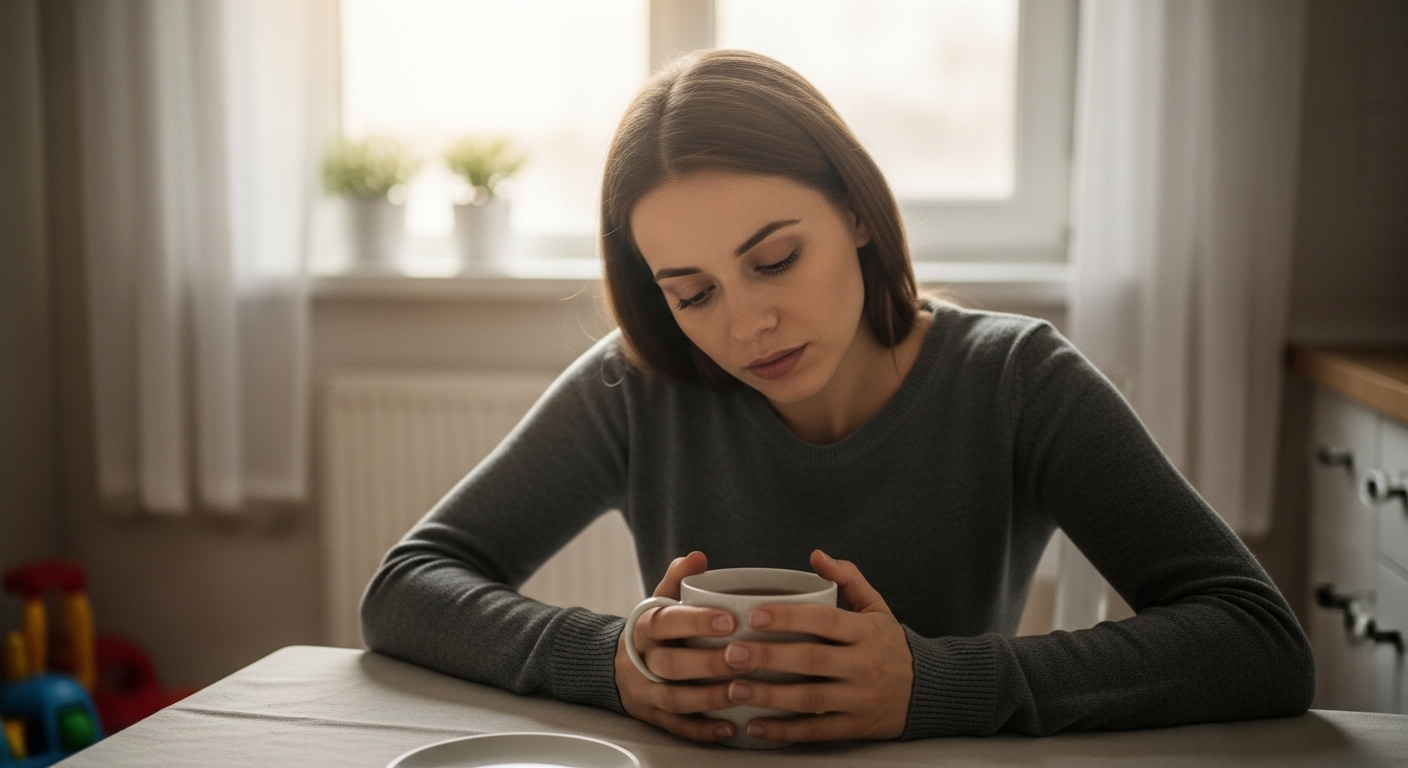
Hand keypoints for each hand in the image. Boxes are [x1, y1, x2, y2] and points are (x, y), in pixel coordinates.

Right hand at [614, 551, 740, 741]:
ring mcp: (645, 692)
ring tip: (741, 691)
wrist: (615, 665)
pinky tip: (729, 728)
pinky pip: (676, 727)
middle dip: (708, 663)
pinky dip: (703, 730)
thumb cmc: (653, 631)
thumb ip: (676, 580)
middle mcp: (641, 661)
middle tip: (744, 658)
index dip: (696, 621)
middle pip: (670, 665)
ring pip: (675, 699)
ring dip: (709, 698)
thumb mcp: (658, 601)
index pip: (666, 622)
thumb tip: (697, 557)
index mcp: (644, 628)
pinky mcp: (652, 717)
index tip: (728, 620)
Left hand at [719, 550, 913, 742]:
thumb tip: (816, 555)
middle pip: (811, 660)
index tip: (754, 615)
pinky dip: (785, 731)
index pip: (824, 621)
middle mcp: (864, 665)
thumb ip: (847, 578)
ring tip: (735, 688)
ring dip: (770, 695)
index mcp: (865, 632)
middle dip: (769, 657)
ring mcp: (859, 698)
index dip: (789, 617)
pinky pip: (817, 730)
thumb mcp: (876, 607)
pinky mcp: (856, 726)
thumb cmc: (890, 644)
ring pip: (810, 699)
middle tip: (732, 653)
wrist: (928, 690)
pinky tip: (757, 727)